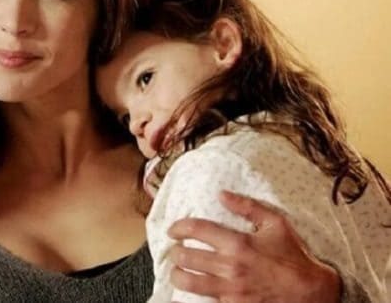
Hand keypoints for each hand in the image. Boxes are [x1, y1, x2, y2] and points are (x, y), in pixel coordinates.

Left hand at [166, 190, 340, 302]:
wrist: (313, 293)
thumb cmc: (294, 257)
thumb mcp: (276, 224)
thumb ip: (248, 207)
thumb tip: (222, 194)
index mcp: (238, 243)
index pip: (196, 229)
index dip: (178, 227)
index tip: (173, 230)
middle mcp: (230, 267)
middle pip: (185, 256)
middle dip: (175, 252)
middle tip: (176, 250)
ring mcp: (230, 290)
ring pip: (187, 281)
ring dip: (176, 274)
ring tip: (177, 271)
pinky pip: (201, 302)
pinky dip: (189, 298)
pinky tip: (186, 292)